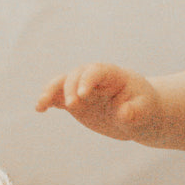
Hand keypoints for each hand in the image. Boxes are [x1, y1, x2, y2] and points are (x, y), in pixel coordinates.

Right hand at [35, 63, 158, 141]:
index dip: (87, 80)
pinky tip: (40, 109)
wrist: (138, 114)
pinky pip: (59, 97)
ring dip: (51, 91)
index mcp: (113, 75)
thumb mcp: (144, 111)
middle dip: (71, 88)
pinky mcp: (75, 101)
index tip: (83, 95)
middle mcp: (94, 78)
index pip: (96, 71)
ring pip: (62, 83)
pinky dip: (48, 101)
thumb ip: (134, 112)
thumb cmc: (143, 108)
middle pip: (76, 75)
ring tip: (42, 105)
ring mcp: (82, 88)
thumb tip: (125, 113)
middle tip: (72, 105)